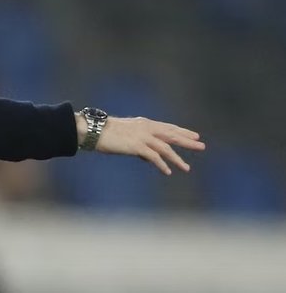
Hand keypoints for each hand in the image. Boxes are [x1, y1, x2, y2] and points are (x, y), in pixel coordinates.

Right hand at [75, 114, 205, 174]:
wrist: (93, 130)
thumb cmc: (106, 133)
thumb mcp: (126, 136)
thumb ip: (140, 145)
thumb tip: (148, 157)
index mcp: (144, 123)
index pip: (168, 127)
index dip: (182, 132)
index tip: (195, 135)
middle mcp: (146, 128)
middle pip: (171, 135)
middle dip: (187, 141)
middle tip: (201, 146)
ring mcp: (142, 136)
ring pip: (165, 148)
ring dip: (177, 159)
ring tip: (186, 168)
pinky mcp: (136, 146)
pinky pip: (153, 157)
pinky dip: (162, 164)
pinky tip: (168, 171)